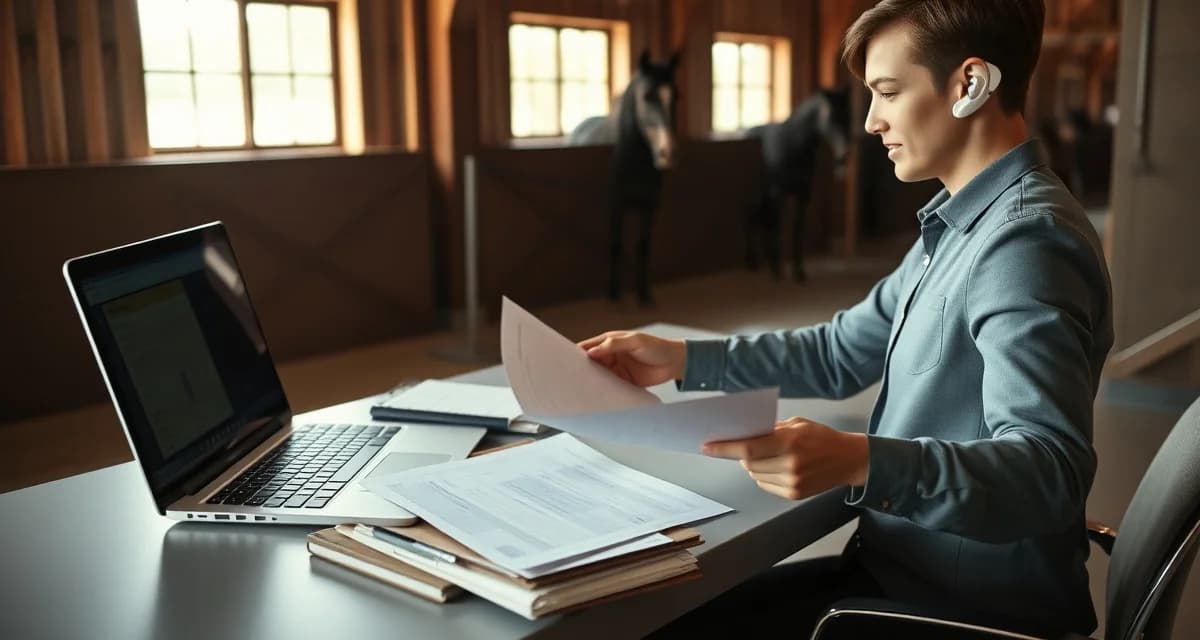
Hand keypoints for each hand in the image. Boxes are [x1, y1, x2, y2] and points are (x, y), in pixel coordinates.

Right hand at [578, 331, 686, 387]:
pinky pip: (610, 387)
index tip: (565, 361)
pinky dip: (604, 391)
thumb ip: (613, 344)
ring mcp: (617, 369)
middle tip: (569, 379)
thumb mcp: (635, 341)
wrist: (674, 362)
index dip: (576, 353)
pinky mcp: (624, 382)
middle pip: (590, 363)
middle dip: (581, 370)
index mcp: (610, 342)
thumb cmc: (656, 346)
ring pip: (598, 376)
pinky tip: (597, 396)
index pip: (588, 347)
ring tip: (580, 390)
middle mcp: (611, 355)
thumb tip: (592, 352)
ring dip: (591, 382)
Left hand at [702, 418, 868, 499]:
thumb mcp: (798, 424)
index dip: (724, 448)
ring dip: (752, 465)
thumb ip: (771, 429)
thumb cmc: (822, 437)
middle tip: (742, 446)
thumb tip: (744, 434)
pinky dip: (763, 475)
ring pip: (755, 475)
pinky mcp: (794, 495)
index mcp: (790, 442)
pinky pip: (765, 485)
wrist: (849, 460)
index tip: (706, 446)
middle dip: (740, 455)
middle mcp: (790, 464)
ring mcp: (792, 482)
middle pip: (748, 464)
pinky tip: (776, 467)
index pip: (747, 449)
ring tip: (768, 455)